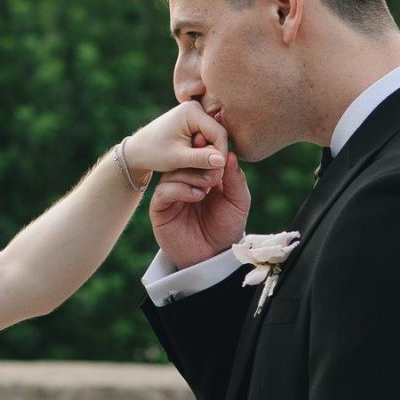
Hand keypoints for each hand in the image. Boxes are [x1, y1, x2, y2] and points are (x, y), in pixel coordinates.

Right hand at [147, 102, 250, 267]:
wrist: (213, 258)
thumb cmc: (227, 230)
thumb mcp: (238, 202)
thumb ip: (235, 179)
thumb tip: (232, 154)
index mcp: (202, 176)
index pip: (200, 154)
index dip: (207, 146)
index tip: (217, 140)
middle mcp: (184, 181)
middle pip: (184, 159)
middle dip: (200, 157)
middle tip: (215, 160)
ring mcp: (171, 194)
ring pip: (174, 172)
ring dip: (193, 174)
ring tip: (210, 184)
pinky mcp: (160, 208)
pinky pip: (164, 191)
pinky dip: (181, 189)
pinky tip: (198, 196)